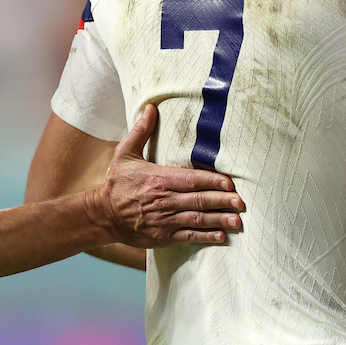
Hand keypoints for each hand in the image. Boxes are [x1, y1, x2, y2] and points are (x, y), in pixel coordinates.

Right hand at [93, 103, 244, 247]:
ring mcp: (165, 220)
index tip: (230, 182)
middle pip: (199, 200)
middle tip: (242, 201)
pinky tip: (221, 236)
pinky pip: (188, 236)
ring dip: (219, 219)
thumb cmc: (117, 184)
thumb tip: (151, 108)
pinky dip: (206, 236)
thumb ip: (141, 132)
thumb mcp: (125, 154)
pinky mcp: (163, 236)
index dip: (212, 180)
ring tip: (238, 220)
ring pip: (197, 219)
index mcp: (158, 179)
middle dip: (222, 201)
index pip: (191, 179)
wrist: (103, 215)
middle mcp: (164, 200)